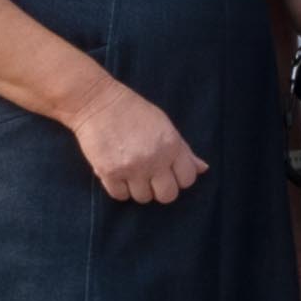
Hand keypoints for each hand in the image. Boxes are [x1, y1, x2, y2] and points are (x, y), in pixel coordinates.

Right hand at [72, 84, 204, 205]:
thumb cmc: (134, 112)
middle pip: (167, 196)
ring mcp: (131, 167)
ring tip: (132, 172)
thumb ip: (184, 150)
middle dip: (160, 189)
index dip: (179, 178)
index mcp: (171, 145)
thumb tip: (203, 169)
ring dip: (138, 188)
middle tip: (151, 178)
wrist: (97, 103)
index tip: (169, 172)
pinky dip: (119, 189)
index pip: (187, 179)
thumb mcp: (165, 125)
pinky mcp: (109, 173)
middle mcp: (154, 159)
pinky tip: (118, 174)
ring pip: (143, 198)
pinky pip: (120, 196)